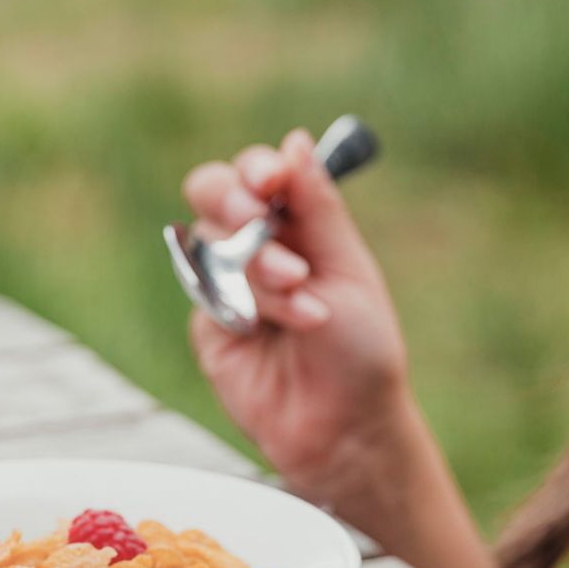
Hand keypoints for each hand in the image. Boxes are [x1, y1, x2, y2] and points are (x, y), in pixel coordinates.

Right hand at [180, 127, 410, 491]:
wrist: (345, 427)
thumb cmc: (362, 351)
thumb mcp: (349, 269)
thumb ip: (317, 207)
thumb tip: (295, 140)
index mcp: (300, 225)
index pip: (261, 173)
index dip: (258, 167)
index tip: (272, 178)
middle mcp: (259, 246)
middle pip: (213, 192)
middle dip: (234, 200)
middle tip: (258, 219)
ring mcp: (229, 284)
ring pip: (211, 241)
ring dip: (258, 265)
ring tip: (304, 301)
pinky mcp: (210, 323)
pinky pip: (206, 291)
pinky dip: (248, 303)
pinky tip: (282, 327)